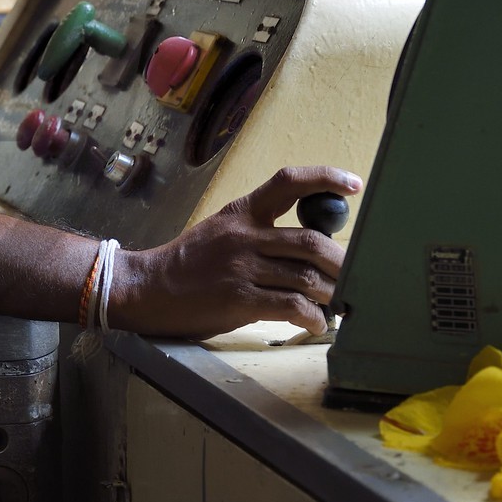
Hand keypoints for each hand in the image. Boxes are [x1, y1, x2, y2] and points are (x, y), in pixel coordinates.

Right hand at [111, 166, 361, 338]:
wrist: (149, 287)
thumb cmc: (189, 263)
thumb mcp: (221, 232)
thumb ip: (260, 232)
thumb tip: (309, 246)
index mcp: (241, 212)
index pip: (288, 182)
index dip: (325, 178)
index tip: (353, 184)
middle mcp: (244, 235)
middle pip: (311, 241)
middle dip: (341, 262)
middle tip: (353, 276)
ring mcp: (242, 268)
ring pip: (307, 277)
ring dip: (330, 295)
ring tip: (335, 305)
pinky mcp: (240, 299)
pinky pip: (291, 306)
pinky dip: (312, 317)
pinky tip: (314, 323)